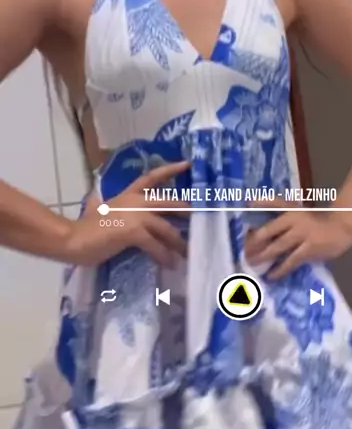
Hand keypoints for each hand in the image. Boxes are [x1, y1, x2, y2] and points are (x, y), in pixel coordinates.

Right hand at [65, 161, 190, 267]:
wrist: (74, 239)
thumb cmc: (85, 228)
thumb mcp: (97, 209)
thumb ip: (102, 204)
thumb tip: (97, 201)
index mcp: (128, 194)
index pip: (152, 177)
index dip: (170, 169)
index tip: (187, 164)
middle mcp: (135, 201)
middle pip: (169, 202)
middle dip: (186, 210)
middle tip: (201, 217)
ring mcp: (135, 215)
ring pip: (166, 228)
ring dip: (179, 242)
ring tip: (187, 253)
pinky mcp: (133, 232)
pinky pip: (156, 245)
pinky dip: (164, 256)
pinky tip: (169, 264)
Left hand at [245, 204, 351, 278]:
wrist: (341, 227)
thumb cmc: (314, 219)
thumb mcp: (294, 208)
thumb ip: (273, 205)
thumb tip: (249, 202)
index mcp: (290, 211)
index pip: (267, 218)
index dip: (255, 227)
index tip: (242, 238)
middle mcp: (295, 221)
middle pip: (269, 233)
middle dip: (255, 245)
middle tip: (244, 254)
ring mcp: (303, 235)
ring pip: (278, 247)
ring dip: (264, 256)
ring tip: (253, 264)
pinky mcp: (310, 249)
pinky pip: (292, 261)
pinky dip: (281, 269)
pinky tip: (272, 275)